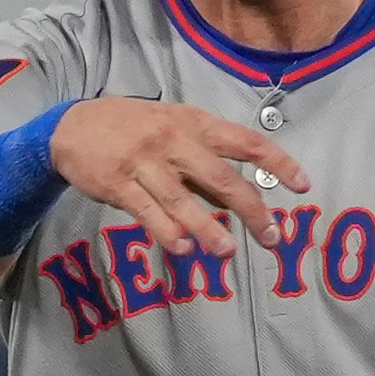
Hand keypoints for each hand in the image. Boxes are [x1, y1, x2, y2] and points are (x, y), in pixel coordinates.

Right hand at [47, 98, 307, 275]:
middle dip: (251, 209)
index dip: (278, 162)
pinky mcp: (117, 184)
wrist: (71, 125)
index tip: (303, 185)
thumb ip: (203, 158)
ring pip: (183, 199)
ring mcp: (144, 162)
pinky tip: (182, 248)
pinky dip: (166, 230)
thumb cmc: (130, 127)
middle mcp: (173, 140)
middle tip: (272, 238)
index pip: (245, 142)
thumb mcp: (172, 127)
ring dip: (208, 227)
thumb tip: (237, 195)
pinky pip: (146, 210)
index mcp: (194, 123)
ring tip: (227, 252)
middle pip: (221, 177)